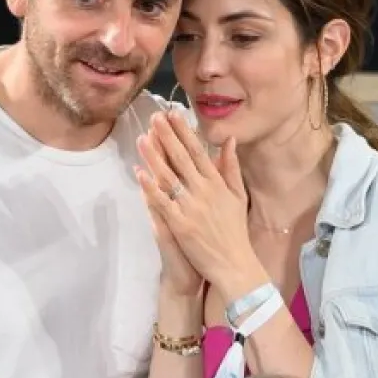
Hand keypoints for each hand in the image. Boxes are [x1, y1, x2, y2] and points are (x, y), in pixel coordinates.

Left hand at [136, 111, 266, 302]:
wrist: (234, 263)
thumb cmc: (235, 230)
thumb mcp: (238, 196)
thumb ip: (231, 167)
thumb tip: (229, 140)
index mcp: (217, 183)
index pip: (198, 151)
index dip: (184, 131)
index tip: (173, 113)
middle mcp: (204, 191)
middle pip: (182, 159)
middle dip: (167, 136)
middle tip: (154, 117)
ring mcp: (191, 208)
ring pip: (169, 177)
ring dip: (154, 156)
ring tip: (141, 138)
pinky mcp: (181, 225)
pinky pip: (162, 203)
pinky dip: (151, 188)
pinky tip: (140, 173)